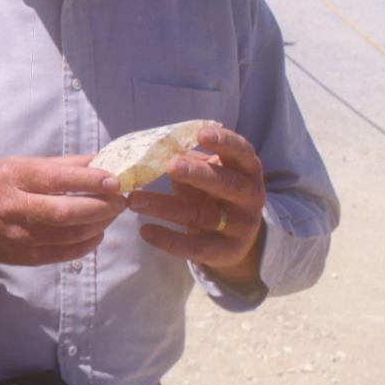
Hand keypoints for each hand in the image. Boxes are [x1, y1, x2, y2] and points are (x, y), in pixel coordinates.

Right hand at [0, 156, 125, 266]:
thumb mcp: (16, 165)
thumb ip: (59, 165)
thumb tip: (100, 161)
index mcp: (12, 179)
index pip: (57, 180)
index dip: (90, 181)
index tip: (115, 181)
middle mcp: (15, 209)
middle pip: (67, 213)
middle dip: (102, 207)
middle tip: (121, 200)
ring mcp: (20, 237)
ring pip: (71, 235)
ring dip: (100, 225)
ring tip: (112, 213)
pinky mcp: (26, 258)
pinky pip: (66, 254)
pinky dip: (88, 243)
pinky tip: (97, 232)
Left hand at [129, 125, 266, 290]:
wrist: (236, 236)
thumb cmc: (213, 191)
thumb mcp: (208, 172)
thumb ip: (189, 161)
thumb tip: (154, 149)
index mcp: (246, 169)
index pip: (240, 151)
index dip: (224, 141)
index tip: (201, 133)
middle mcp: (249, 196)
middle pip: (226, 184)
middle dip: (197, 174)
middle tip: (170, 165)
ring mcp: (241, 225)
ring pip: (202, 215)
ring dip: (165, 207)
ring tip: (134, 200)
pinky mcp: (227, 251)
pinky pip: (197, 247)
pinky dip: (169, 240)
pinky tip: (145, 231)